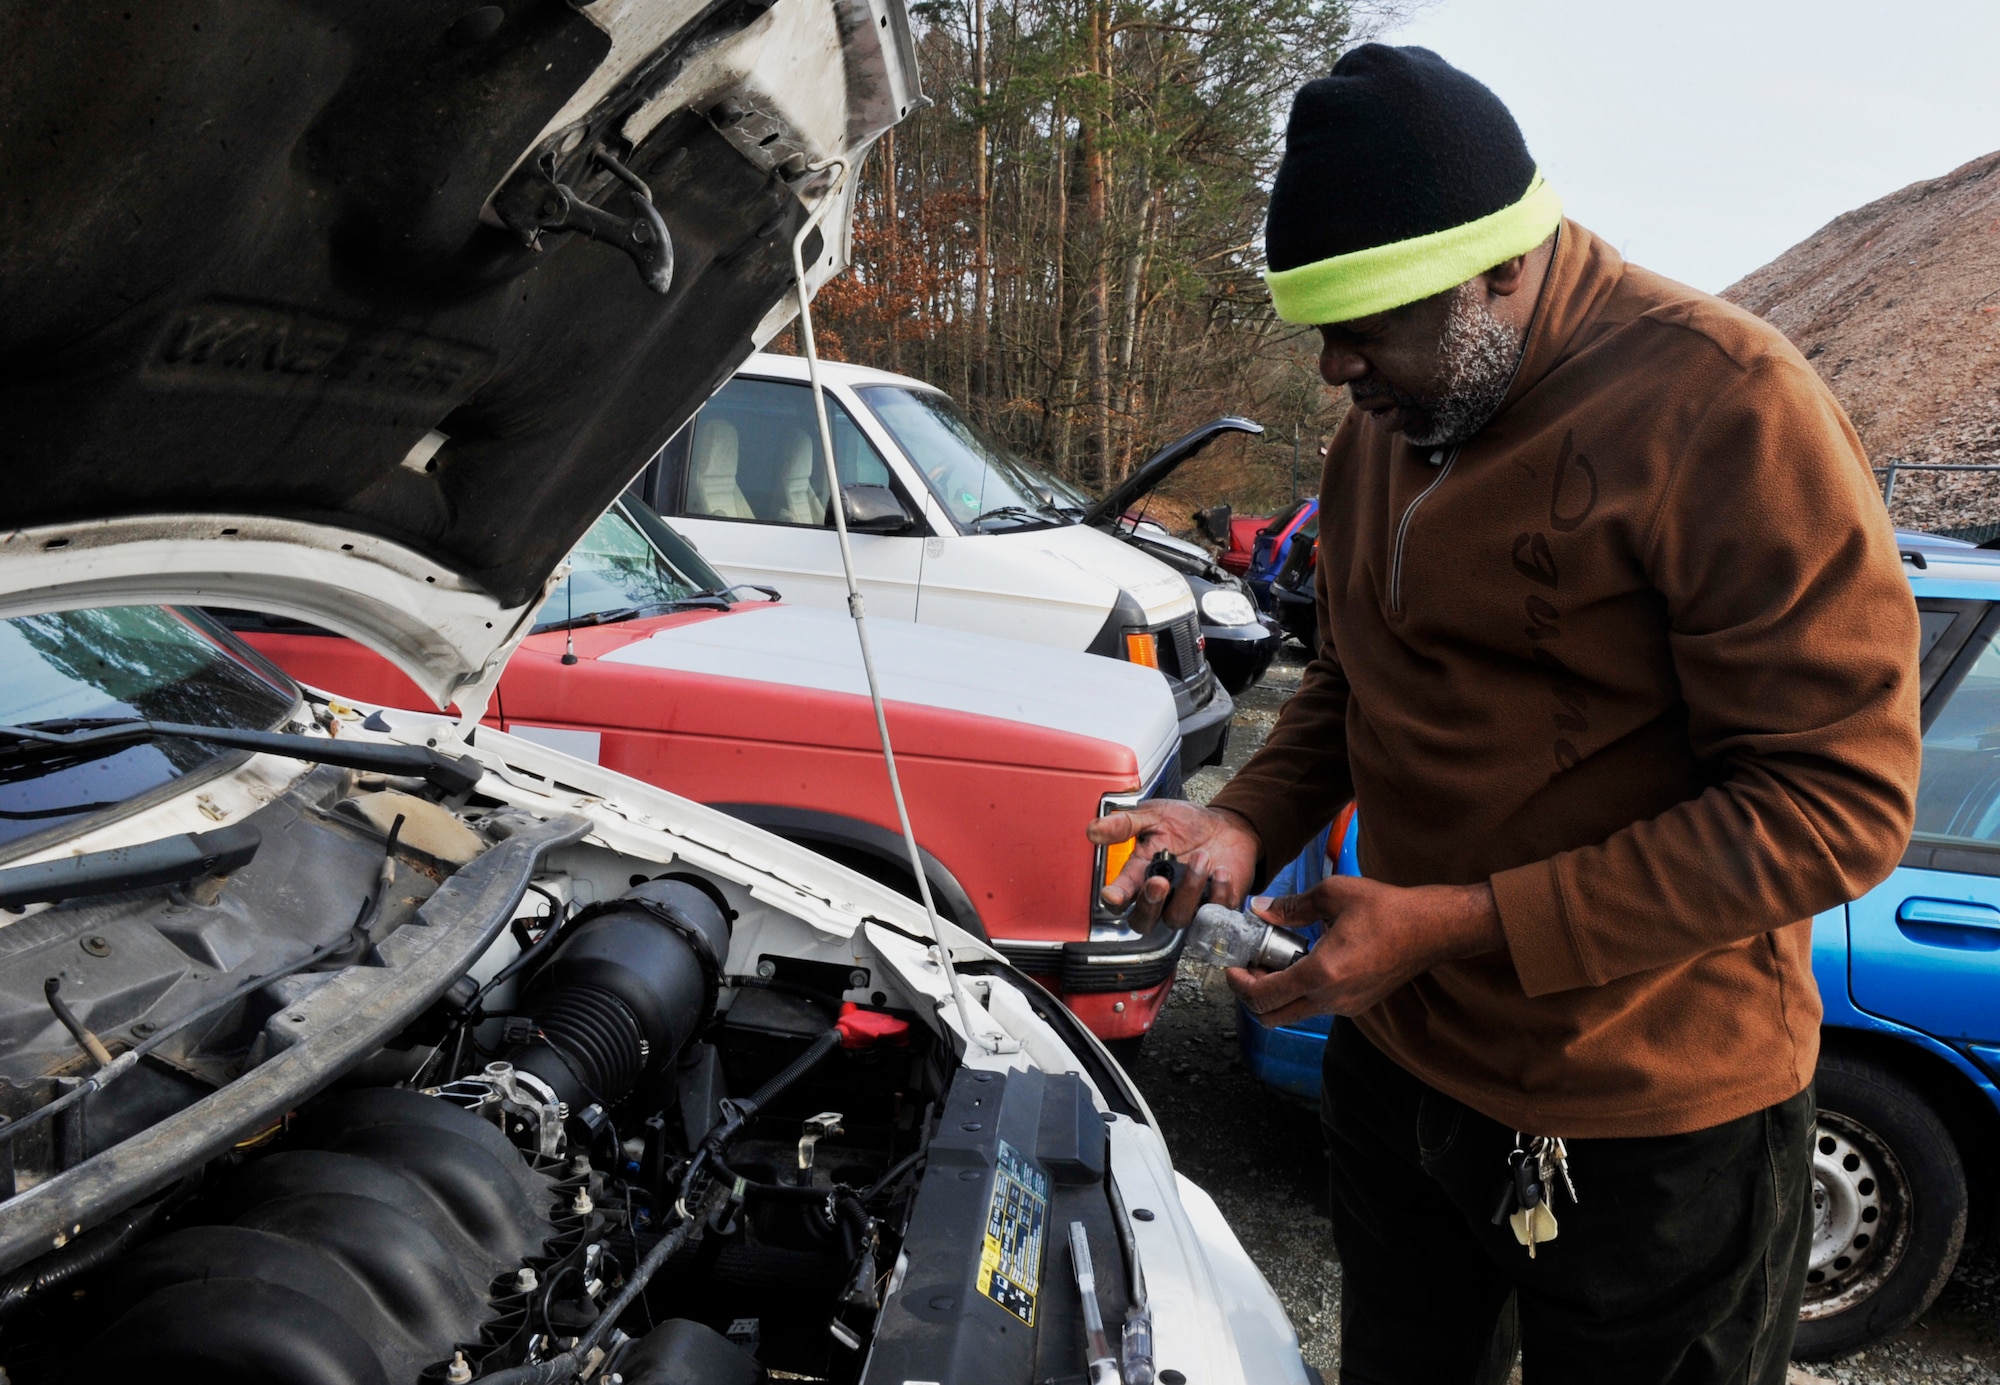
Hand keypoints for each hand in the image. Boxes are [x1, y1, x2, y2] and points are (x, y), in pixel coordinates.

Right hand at [1085, 799, 1260, 927]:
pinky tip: (1222, 872)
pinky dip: (1220, 894)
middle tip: (1159, 881)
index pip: (1120, 896)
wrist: (1227, 825)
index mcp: (1139, 874)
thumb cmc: (1187, 823)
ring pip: (1178, 917)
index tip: (1112, 894)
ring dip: (1190, 890)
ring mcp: (1186, 904)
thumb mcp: (1155, 815)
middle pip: (1143, 921)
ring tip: (1203, 857)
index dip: (1114, 899)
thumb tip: (1093, 830)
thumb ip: (1125, 824)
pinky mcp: (1213, 907)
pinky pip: (1213, 914)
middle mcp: (1160, 896)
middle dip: (1149, 904)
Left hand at [1226, 876, 1504, 1026]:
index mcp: (1322, 974)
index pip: (1263, 996)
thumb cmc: (1385, 909)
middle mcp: (1332, 999)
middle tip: (1247, 969)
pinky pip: (1316, 1008)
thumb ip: (1291, 907)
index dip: (1238, 984)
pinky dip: (1299, 993)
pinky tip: (1303, 963)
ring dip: (1276, 995)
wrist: (1431, 929)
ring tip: (1274, 961)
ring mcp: (1346, 1007)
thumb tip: (1260, 909)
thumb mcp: (1332, 895)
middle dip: (1251, 996)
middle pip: (1272, 1018)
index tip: (1231, 967)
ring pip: (1294, 1014)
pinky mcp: (1357, 1006)